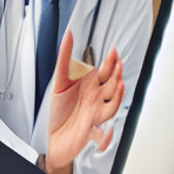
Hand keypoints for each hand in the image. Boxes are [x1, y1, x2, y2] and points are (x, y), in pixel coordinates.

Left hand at [44, 29, 123, 173]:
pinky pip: (103, 135)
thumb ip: (65, 58)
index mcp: (89, 86)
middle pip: (111, 86)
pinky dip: (106, 136)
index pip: (104, 71)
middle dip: (116, 75)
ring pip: (111, 106)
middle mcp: (95, 99)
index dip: (110, 62)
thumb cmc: (60, 111)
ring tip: (119, 85)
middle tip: (118, 63)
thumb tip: (68, 35)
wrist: (54, 138)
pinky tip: (107, 131)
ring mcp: (95, 115)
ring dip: (117, 97)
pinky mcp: (92, 131)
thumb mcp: (60, 81)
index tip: (113, 50)